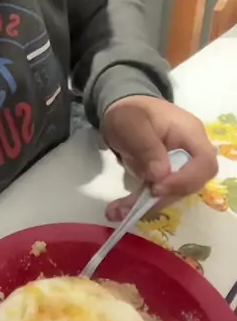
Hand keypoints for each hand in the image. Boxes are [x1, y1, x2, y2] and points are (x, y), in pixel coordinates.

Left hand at [101, 96, 216, 222]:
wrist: (121, 109)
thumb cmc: (129, 112)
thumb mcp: (131, 122)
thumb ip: (146, 146)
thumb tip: (160, 175)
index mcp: (190, 133)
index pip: (204, 163)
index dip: (186, 180)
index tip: (157, 187)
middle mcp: (191, 152)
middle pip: (190, 183)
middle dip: (161, 197)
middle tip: (132, 205)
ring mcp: (179, 165)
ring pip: (172, 193)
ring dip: (146, 206)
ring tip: (117, 211)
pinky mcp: (166, 175)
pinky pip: (158, 193)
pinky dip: (139, 203)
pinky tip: (117, 210)